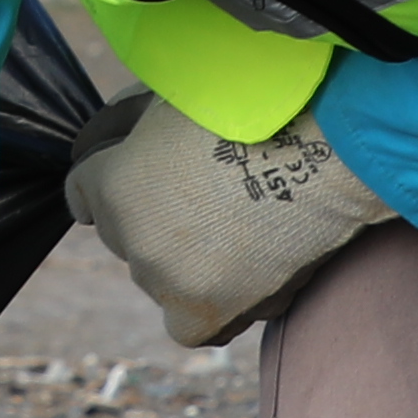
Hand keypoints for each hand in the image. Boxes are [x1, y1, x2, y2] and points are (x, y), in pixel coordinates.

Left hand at [63, 98, 397, 344]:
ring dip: (186, 260)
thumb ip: (130, 120)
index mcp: (111, 181)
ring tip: (241, 226)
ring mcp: (165, 281)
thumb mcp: (178, 95)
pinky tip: (240, 273)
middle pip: (125, 235)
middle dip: (154, 217)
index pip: (83, 192)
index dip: (115, 177)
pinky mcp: (204, 315)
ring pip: (160, 277)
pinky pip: (190, 322)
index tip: (145, 177)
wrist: (333, 152)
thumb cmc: (261, 107)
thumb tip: (108, 142)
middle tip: (210, 194)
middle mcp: (128, 237)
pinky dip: (211, 303)